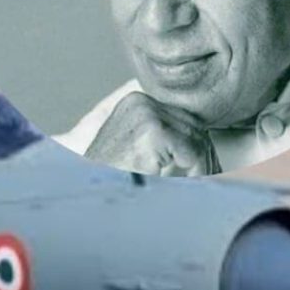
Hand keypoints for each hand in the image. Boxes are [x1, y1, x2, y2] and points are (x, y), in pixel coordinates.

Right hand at [84, 92, 216, 175]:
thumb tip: (200, 143)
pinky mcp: (152, 132)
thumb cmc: (105, 176)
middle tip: (207, 176)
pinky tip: (186, 182)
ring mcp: (145, 114)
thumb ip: (158, 139)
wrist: (82, 188)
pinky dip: (195, 170)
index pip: (183, 116)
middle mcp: (140, 101)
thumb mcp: (131, 148)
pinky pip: (191, 151)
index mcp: (135, 102)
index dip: (196, 143)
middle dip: (203, 153)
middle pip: (193, 124)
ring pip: (196, 138)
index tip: (203, 164)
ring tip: (197, 182)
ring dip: (202, 163)